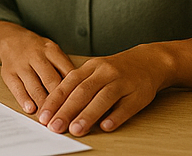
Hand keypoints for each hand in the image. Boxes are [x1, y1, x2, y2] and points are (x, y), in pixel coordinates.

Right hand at [0, 26, 75, 113]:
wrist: (11, 38)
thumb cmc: (39, 51)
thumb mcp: (54, 52)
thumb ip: (66, 70)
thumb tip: (80, 94)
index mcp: (51, 50)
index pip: (67, 72)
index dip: (75, 91)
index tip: (83, 107)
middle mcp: (35, 56)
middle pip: (51, 80)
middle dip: (60, 101)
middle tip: (68, 118)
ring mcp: (20, 64)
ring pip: (34, 86)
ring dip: (43, 104)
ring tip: (51, 119)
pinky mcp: (7, 72)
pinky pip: (16, 88)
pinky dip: (24, 99)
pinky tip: (30, 109)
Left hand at [37, 46, 168, 135]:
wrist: (148, 62)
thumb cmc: (115, 71)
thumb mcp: (94, 71)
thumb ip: (78, 87)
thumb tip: (57, 109)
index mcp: (89, 67)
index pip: (68, 84)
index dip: (54, 100)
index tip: (43, 116)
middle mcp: (104, 73)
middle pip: (82, 92)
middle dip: (66, 110)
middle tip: (55, 126)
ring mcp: (122, 83)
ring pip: (102, 99)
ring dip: (88, 115)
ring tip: (76, 130)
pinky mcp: (139, 95)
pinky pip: (126, 107)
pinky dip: (115, 117)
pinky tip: (105, 127)